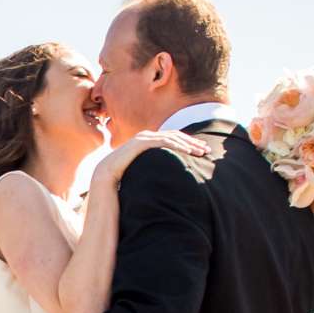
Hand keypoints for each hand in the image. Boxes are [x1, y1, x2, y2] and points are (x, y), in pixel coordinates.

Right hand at [92, 129, 210, 194]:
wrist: (106, 176)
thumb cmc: (123, 176)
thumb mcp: (142, 170)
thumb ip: (153, 167)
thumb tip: (165, 175)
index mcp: (147, 141)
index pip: (171, 139)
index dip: (187, 144)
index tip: (201, 151)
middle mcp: (146, 136)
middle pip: (174, 136)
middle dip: (192, 143)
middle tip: (207, 150)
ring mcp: (143, 138)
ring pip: (171, 137)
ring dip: (188, 144)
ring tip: (201, 152)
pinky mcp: (141, 142)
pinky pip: (163, 141)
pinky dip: (178, 145)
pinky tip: (188, 151)